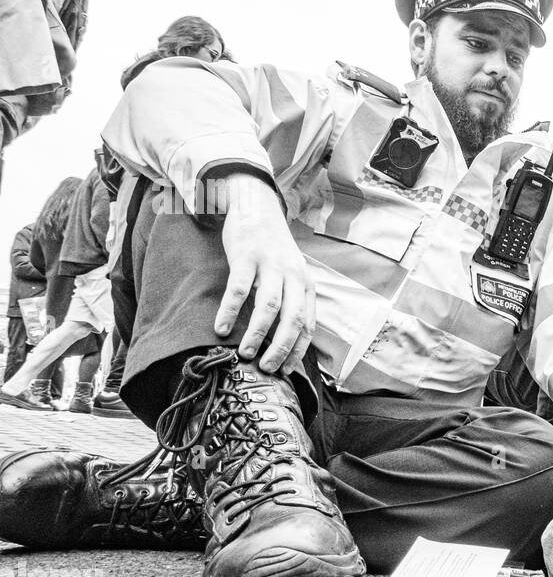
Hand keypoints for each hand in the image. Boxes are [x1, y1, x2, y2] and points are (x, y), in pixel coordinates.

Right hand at [216, 174, 315, 374]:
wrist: (258, 206)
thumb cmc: (273, 248)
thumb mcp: (292, 273)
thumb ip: (292, 300)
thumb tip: (286, 339)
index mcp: (305, 283)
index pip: (307, 324)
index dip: (298, 350)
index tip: (286, 370)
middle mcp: (292, 275)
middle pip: (292, 318)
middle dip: (281, 347)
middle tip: (267, 368)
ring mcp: (270, 265)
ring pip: (268, 306)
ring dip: (257, 333)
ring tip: (245, 353)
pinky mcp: (246, 256)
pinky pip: (238, 289)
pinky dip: (230, 311)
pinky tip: (221, 328)